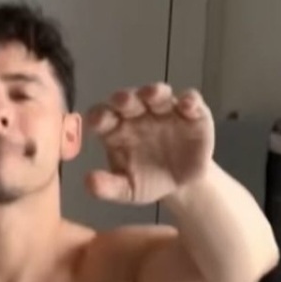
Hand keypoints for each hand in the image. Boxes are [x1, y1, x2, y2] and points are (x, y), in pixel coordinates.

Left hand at [84, 83, 213, 205]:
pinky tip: (187, 105)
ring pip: (158, 94)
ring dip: (155, 91)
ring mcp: (165, 110)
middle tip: (122, 100)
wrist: (182, 185)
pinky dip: (189, 100)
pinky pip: (191, 101)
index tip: (96, 123)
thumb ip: (107, 187)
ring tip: (153, 93)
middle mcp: (138, 113)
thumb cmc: (148, 180)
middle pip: (128, 99)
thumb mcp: (126, 189)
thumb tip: (89, 183)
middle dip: (124, 98)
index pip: (102, 116)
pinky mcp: (192, 113)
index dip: (98, 116)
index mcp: (116, 129)